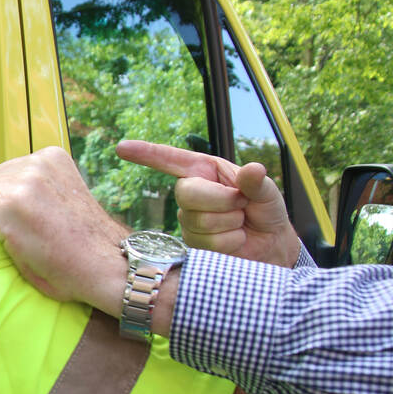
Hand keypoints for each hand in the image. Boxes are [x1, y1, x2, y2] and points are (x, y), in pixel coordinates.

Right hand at [0, 147, 129, 315]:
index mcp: (9, 206)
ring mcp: (41, 164)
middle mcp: (24, 178)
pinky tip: (40, 199)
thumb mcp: (14, 265)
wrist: (108, 260)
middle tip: (13, 230)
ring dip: (7, 194)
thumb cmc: (66, 272)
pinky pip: (22, 166)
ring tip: (28, 215)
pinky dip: (25, 181)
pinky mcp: (55, 157)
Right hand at [116, 140, 300, 267]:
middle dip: (221, 200)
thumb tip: (253, 170)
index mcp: (206, 171)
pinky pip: (207, 242)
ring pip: (199, 221)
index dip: (146, 153)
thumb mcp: (268, 192)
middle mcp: (193, 192)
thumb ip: (258, 182)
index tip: (122, 148)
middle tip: (243, 204)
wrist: (270, 245)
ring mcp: (189, 219)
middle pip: (187, 194)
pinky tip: (236, 240)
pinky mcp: (191, 243)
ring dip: (230, 224)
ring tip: (240, 223)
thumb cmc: (266, 212)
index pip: (171, 159)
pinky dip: (230, 242)